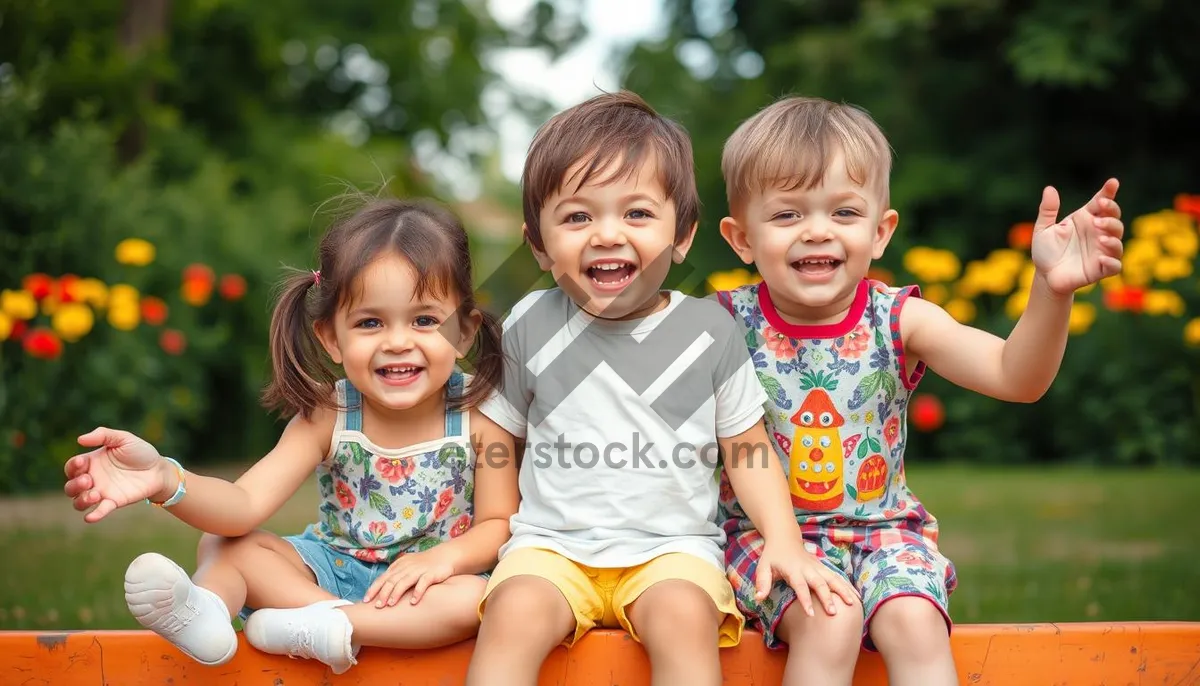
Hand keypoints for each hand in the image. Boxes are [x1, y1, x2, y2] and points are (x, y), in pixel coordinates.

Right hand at [63, 427, 171, 522]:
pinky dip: (94, 515)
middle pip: (71, 487)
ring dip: (81, 500)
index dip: (72, 466)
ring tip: (95, 495)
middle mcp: (93, 478)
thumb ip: (103, 435)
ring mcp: (102, 492)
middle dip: (75, 485)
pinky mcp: (113, 502)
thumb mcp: (123, 438)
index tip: (82, 462)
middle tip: (88, 480)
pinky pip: (99, 511)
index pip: (72, 467)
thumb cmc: (140, 452)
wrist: (159, 469)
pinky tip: (91, 517)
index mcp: (92, 462)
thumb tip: (80, 439)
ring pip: (79, 501)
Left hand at [362, 548, 456, 607]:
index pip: (383, 578)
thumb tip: (379, 591)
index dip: (374, 588)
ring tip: (391, 604)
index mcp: (399, 566)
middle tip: (377, 606)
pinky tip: (413, 602)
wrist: (445, 555)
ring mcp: (419, 570)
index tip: (366, 600)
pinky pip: (424, 582)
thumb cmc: (423, 564)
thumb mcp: (406, 566)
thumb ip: (394, 575)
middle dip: (383, 593)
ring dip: (397, 593)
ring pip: (405, 581)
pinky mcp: (432, 574)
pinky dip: (418, 592)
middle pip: (392, 580)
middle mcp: (407, 567)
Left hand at [755, 537, 858, 616]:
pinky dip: (847, 586)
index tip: (811, 614)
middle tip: (833, 612)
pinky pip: (837, 577)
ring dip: (843, 590)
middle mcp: (808, 568)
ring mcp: (818, 567)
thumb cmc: (772, 556)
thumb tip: (758, 598)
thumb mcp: (763, 567)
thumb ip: (762, 582)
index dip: (805, 600)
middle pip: (820, 583)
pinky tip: (857, 597)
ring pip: (833, 578)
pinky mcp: (823, 567)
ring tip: (853, 604)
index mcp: (793, 570)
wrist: (785, 538)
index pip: (800, 586)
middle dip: (827, 597)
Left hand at [1030, 178, 1124, 295]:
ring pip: (1118, 241)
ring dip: (1112, 236)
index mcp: (1085, 219)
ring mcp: (1101, 251)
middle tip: (1097, 218)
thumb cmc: (1046, 251)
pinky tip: (1102, 258)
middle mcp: (1097, 233)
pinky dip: (1112, 261)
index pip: (1101, 203)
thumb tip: (1049, 189)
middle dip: (1111, 214)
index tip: (1112, 183)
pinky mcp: (1101, 269)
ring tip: (1099, 236)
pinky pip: (1115, 265)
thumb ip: (1047, 210)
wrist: (1045, 276)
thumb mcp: (1043, 229)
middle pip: (1114, 219)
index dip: (1108, 192)